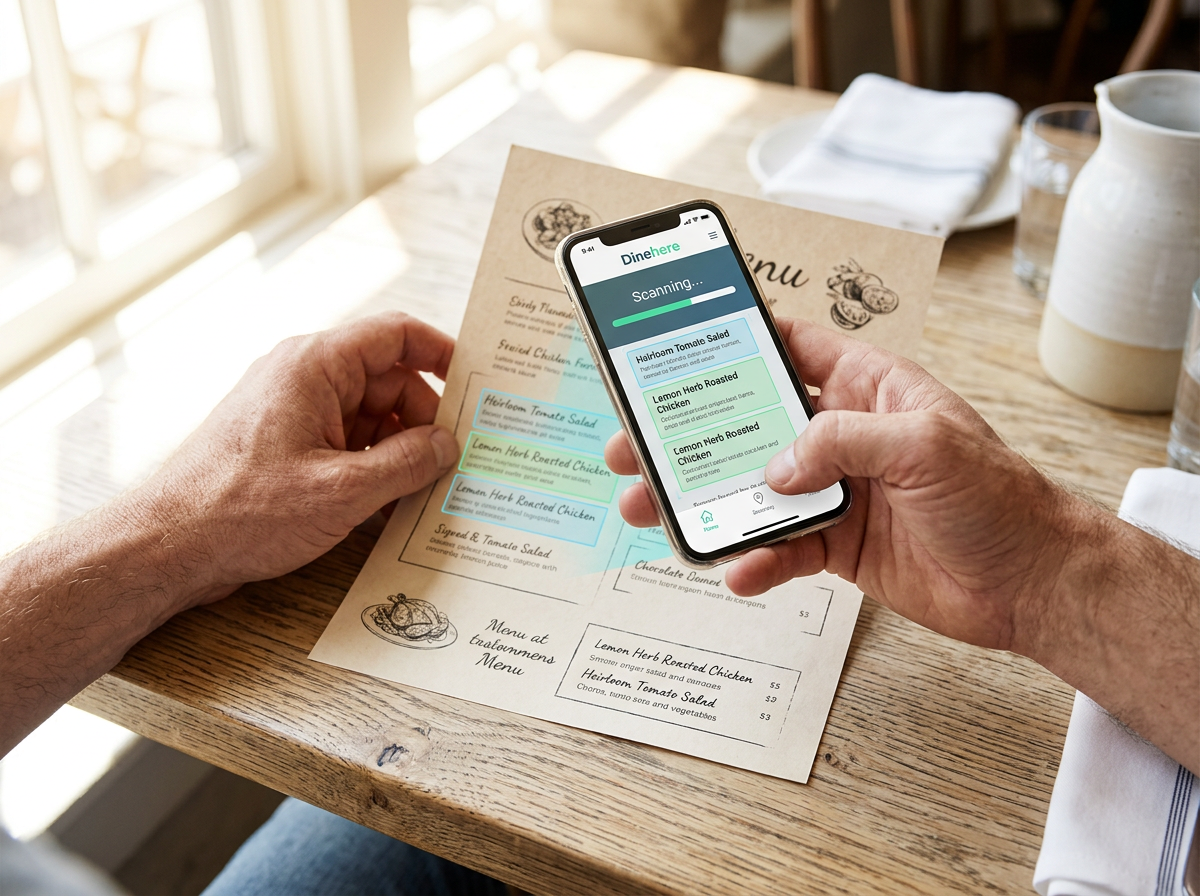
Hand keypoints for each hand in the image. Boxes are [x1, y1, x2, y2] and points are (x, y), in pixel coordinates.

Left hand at [138, 312, 459, 605]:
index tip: (478, 382)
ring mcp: (294, 412)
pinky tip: (392, 505)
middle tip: (458, 463)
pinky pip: (348, 444)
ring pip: (372, 417)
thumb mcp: (342, 491)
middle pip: (389, 382)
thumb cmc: (239, 511)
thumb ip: (407, 463)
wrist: (167, 547)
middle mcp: (304, 378)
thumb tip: (448, 446)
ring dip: (401, 452)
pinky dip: (374, 468)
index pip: (395, 335)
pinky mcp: (287, 446)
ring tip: (426, 492)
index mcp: (315, 366)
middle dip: (426, 422)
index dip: (442, 352)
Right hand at [606, 317, 1075, 652]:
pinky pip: (780, 548)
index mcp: (867, 386)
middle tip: (638, 443)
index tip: (680, 343)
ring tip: (655, 509)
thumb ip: (844, 441)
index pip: (791, 347)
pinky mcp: (836, 545)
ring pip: (752, 489)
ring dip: (704, 500)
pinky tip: (736, 569)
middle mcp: (843, 434)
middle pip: (750, 424)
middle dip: (692, 433)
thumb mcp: (927, 444)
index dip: (738, 340)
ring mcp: (836, 491)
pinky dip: (754, 560)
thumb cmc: (999, 497)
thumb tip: (777, 467)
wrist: (1031, 583)